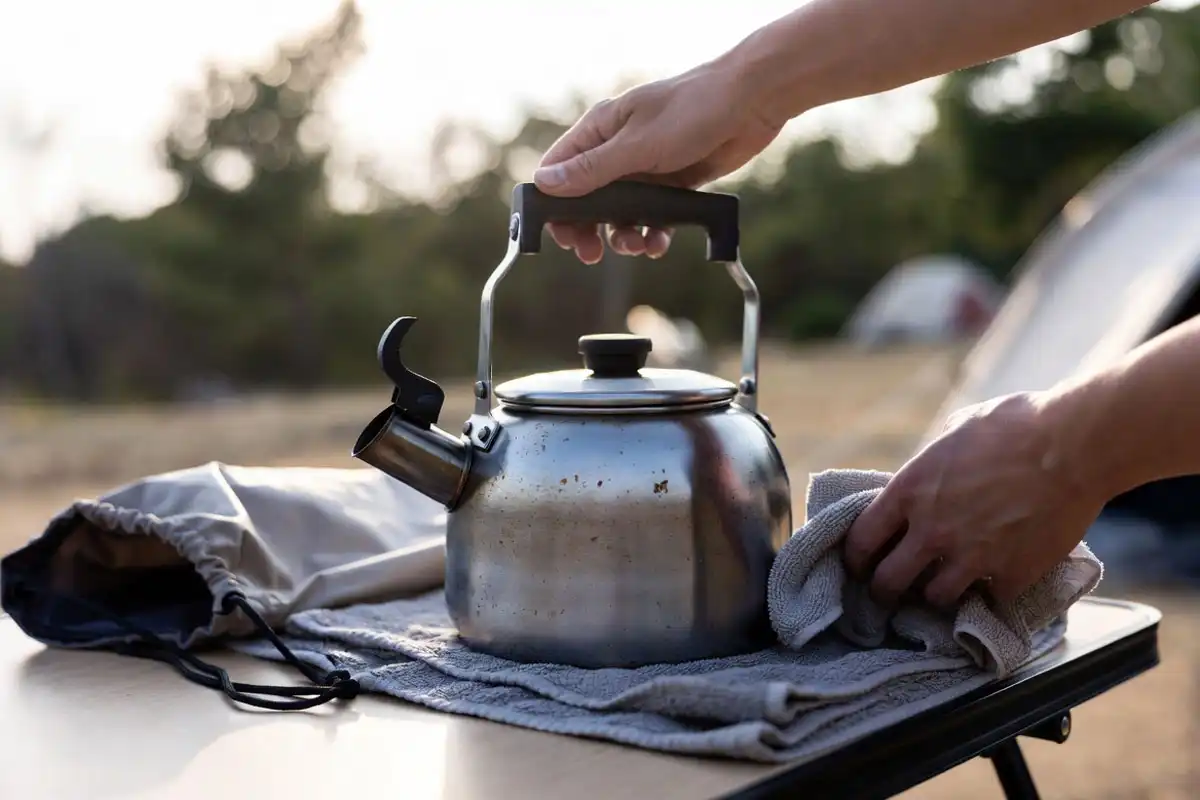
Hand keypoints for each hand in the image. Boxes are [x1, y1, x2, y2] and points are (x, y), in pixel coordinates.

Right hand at [532, 60, 784, 263]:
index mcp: (601, 129)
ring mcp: (645, 168)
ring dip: (622, 236)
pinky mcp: (671, 183)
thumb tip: (546, 184)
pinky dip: (651, 233)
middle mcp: (618, 149)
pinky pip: (651, 217)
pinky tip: (658, 243)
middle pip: (586, 199)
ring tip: (634, 246)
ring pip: (619, 213)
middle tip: (590, 254)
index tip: (560, 234)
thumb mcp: (637, 145)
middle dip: (587, 229)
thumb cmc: (693, 109)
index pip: (559, 170)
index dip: (554, 204)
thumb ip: (592, 169)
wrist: (751, 103)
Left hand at [843, 391, 1104, 608]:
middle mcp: (932, 529)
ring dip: (937, 596)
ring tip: (944, 590)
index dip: (857, 558)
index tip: (862, 565)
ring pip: (934, 600)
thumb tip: (929, 471)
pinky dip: (990, 599)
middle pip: (887, 583)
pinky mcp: (1011, 575)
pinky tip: (994, 589)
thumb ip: (935, 461)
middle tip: (892, 594)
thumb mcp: (957, 431)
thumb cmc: (1018, 424)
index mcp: (910, 490)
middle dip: (885, 592)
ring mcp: (971, 557)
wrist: (1075, 445)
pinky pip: (989, 603)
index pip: (861, 541)